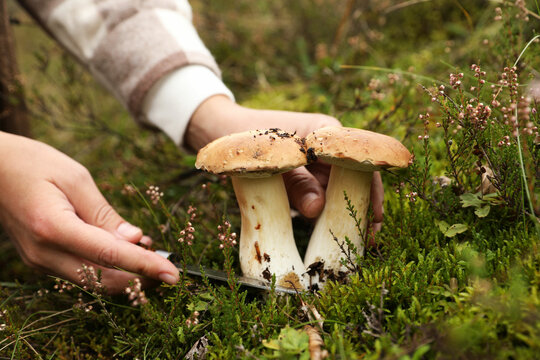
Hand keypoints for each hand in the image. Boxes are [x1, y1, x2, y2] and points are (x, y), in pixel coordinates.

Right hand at [0, 132, 178, 293]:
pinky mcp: (40, 260)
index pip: (109, 255)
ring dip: (125, 275)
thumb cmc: (34, 164)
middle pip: (102, 280)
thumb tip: (136, 239)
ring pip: (92, 282)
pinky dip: (106, 268)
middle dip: (139, 278)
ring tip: (149, 255)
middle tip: (166, 267)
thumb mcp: (76, 179)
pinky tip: (124, 252)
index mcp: (53, 227)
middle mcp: (43, 253)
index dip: (144, 266)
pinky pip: (80, 273)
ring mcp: (39, 261)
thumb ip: (106, 214)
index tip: (173, 274)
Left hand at [186, 95, 383, 231]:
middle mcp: (326, 145)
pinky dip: (324, 211)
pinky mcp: (303, 174)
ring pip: (337, 189)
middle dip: (361, 208)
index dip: (372, 192)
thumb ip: (296, 184)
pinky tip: (329, 231)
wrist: (220, 131)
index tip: (374, 220)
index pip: (361, 161)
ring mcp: (316, 161)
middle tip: (368, 239)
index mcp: (326, 130)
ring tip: (353, 240)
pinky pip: (319, 193)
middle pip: (354, 178)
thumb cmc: (247, 137)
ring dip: (344, 212)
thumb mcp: (274, 160)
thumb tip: (317, 211)